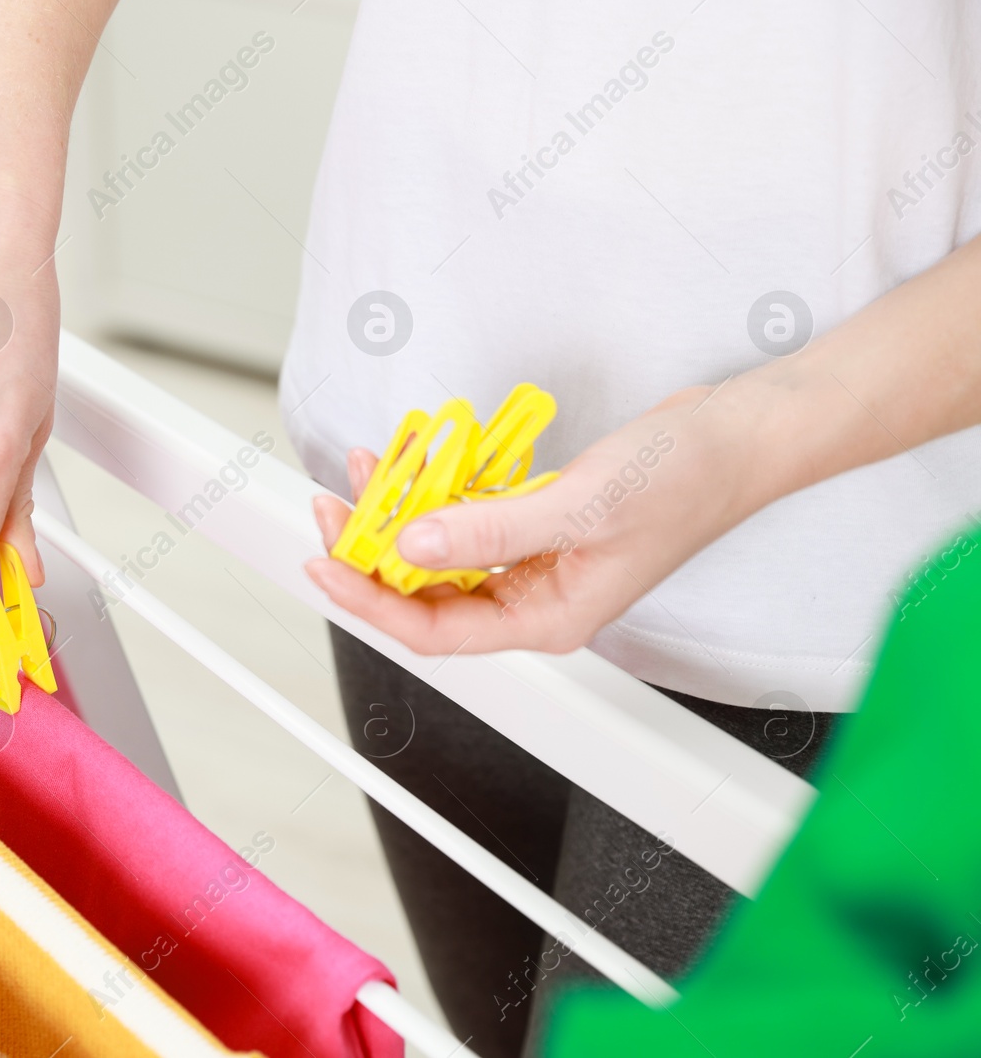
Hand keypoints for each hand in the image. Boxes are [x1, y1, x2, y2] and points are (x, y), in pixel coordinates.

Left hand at [305, 386, 759, 654]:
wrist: (740, 436)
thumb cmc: (687, 480)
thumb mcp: (580, 504)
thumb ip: (491, 528)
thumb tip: (412, 541)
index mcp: (547, 619)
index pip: (435, 629)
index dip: (370, 601)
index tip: (324, 564)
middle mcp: (535, 598)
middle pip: (429, 591)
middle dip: (374, 550)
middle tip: (332, 507)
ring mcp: (535, 561)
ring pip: (444, 549)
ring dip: (403, 510)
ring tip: (370, 465)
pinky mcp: (537, 523)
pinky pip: (470, 514)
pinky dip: (440, 488)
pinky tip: (417, 456)